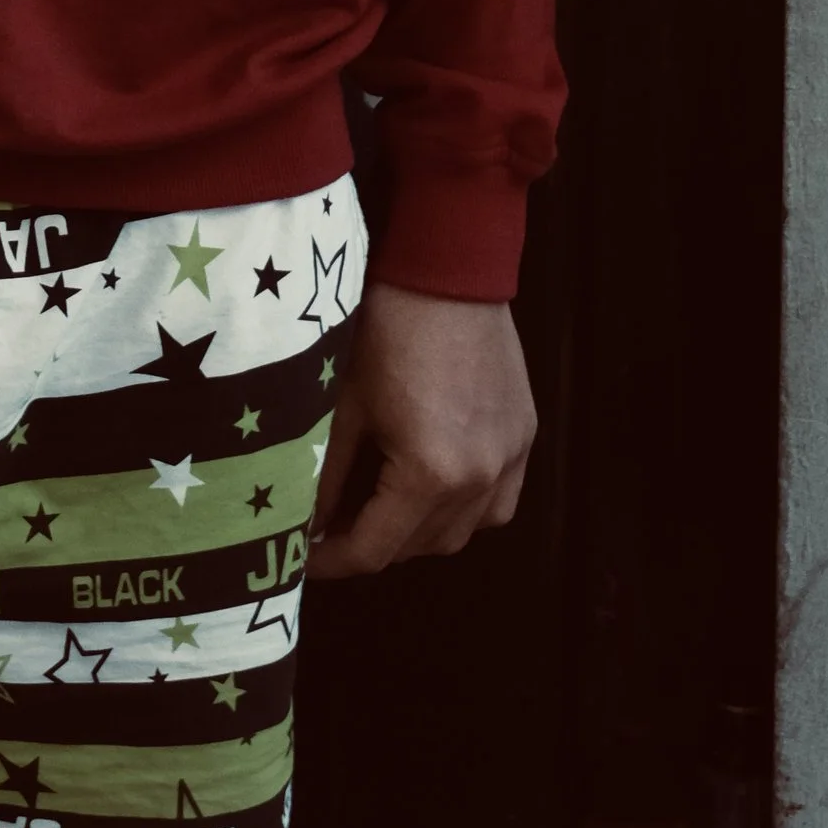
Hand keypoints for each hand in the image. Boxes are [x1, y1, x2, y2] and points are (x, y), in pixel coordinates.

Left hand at [306, 281, 534, 580]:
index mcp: (432, 473)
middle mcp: (481, 479)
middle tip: (332, 525)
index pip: (375, 549)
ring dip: (419, 531)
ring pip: (463, 532)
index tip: (302, 558)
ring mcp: (511, 459)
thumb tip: (305, 524)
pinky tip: (432, 486)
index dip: (332, 561)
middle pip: (420, 547)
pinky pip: (497, 502)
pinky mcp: (525, 436)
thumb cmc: (387, 326)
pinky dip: (464, 508)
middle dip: (373, 544)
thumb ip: (326, 475)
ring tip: (378, 506)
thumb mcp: (345, 403)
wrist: (448, 266)